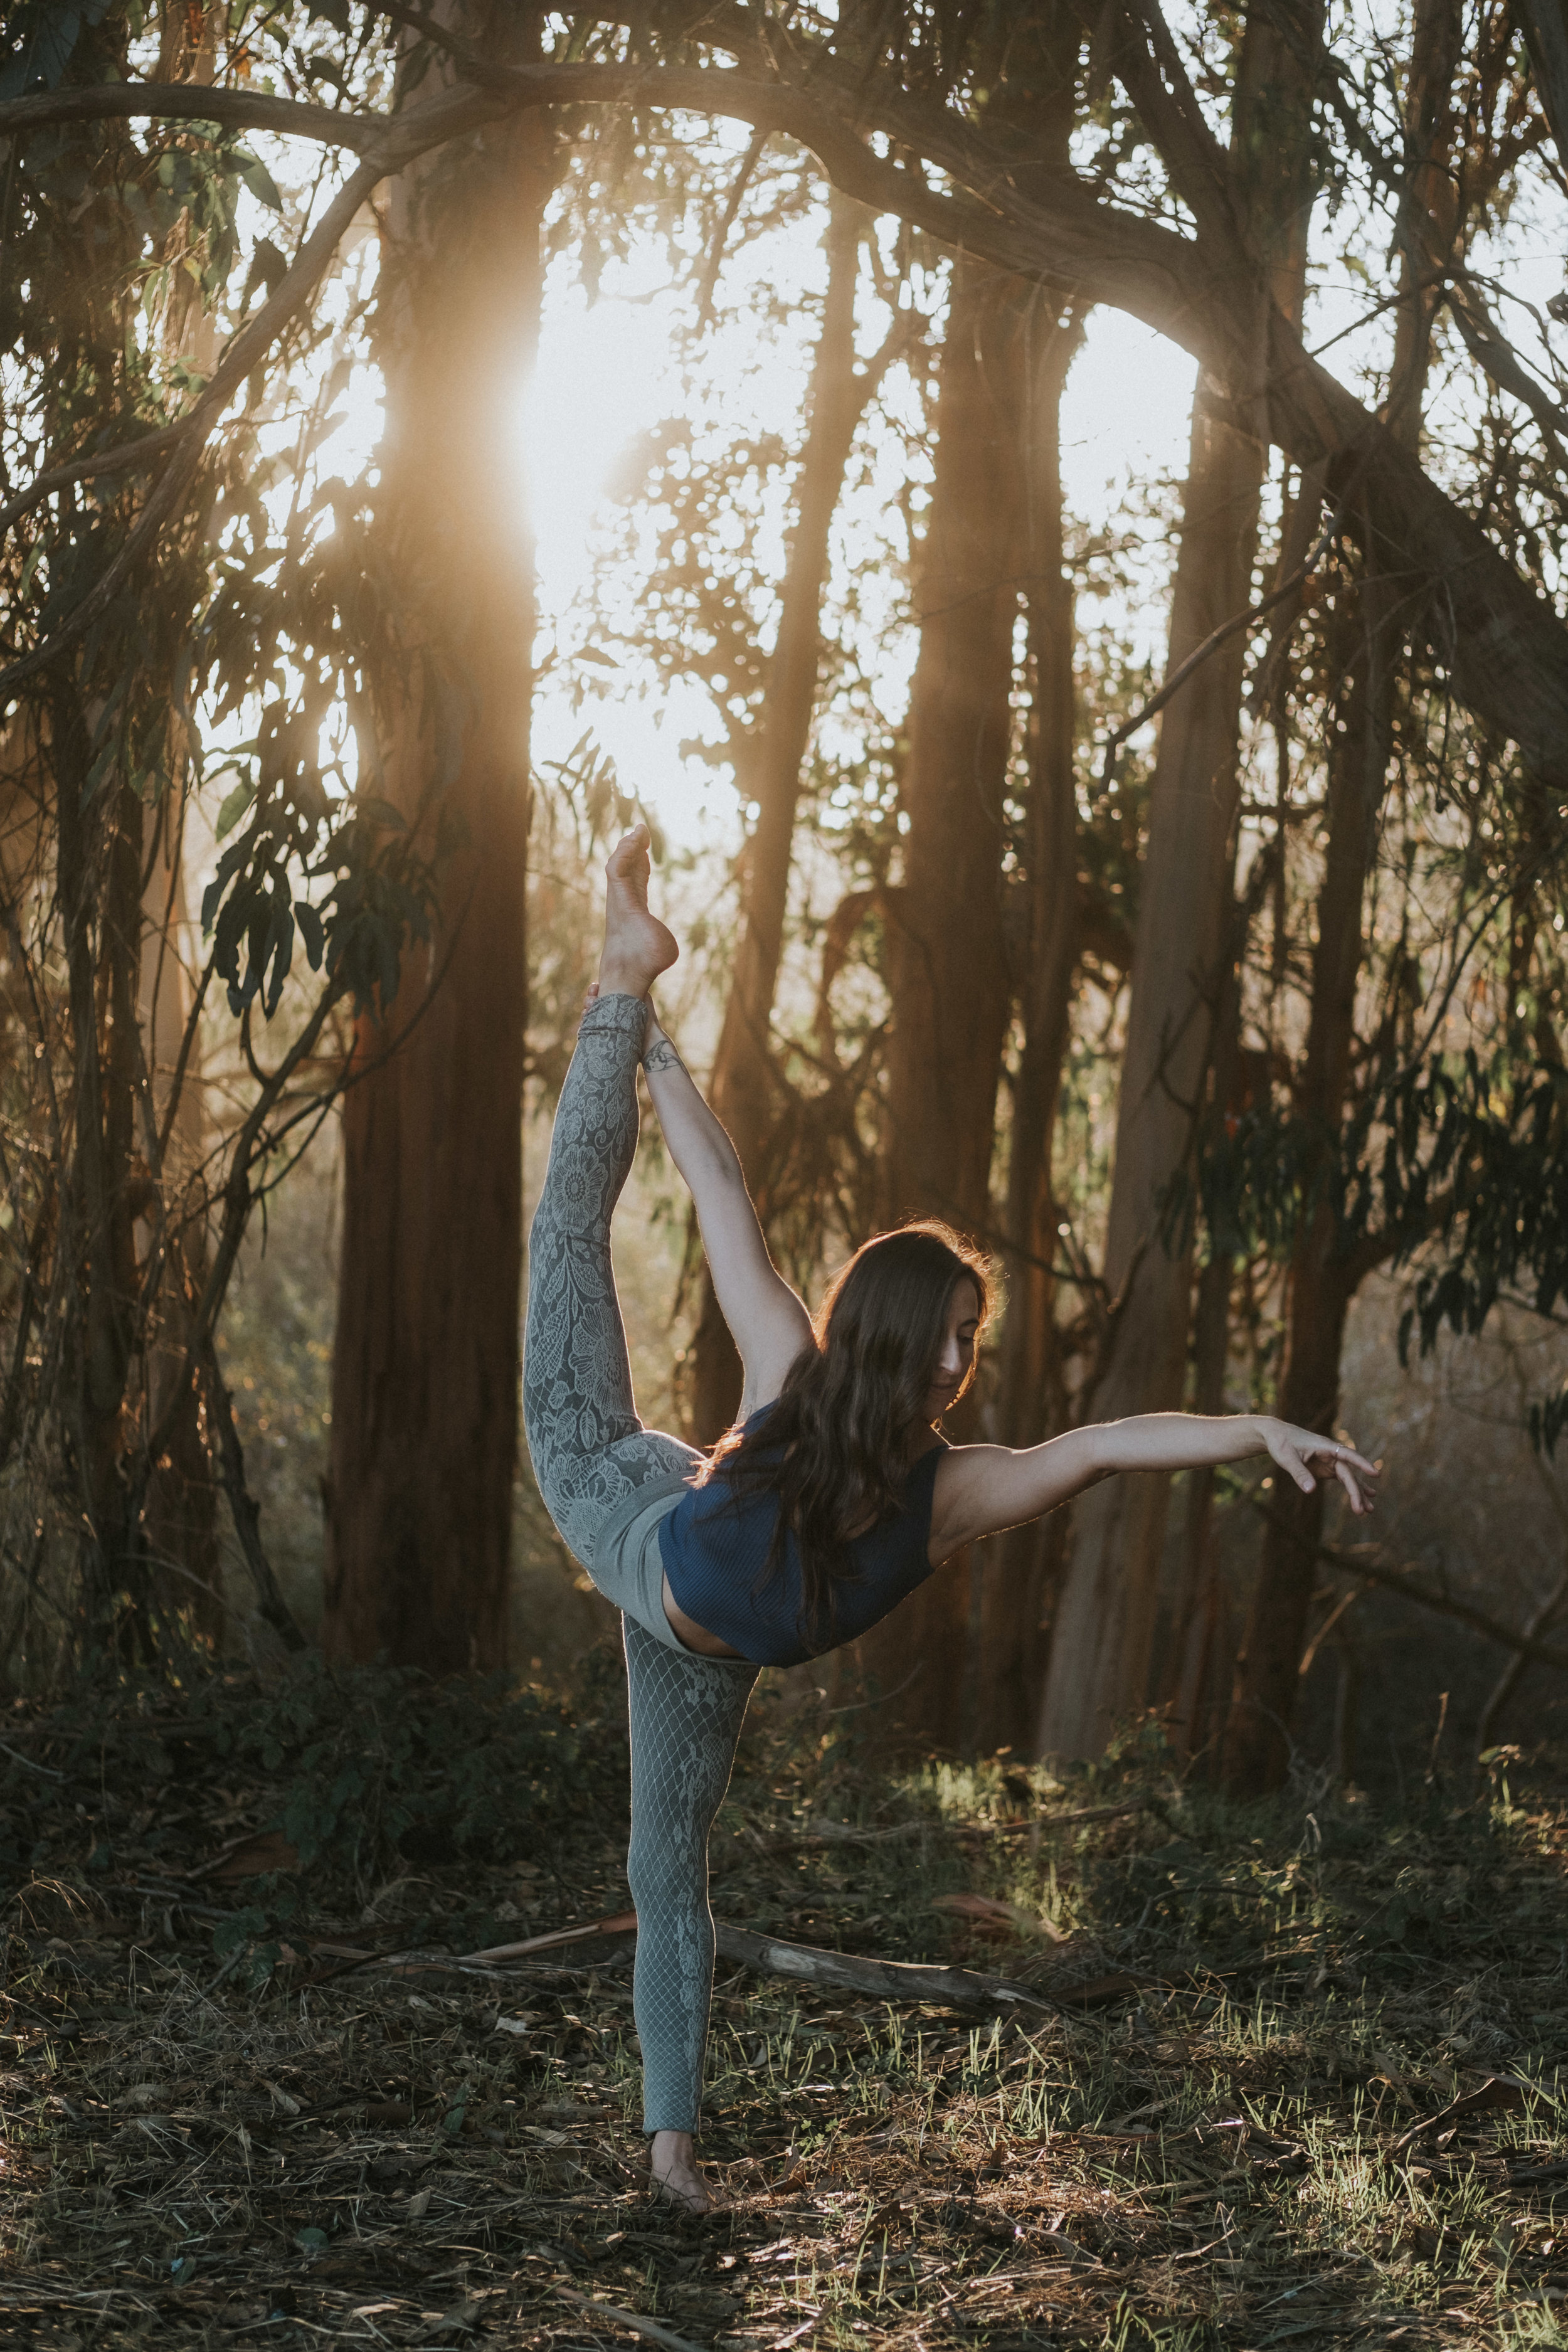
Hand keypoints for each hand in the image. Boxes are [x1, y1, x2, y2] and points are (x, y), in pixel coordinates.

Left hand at [1261, 1419, 1378, 1514]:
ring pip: (1348, 1478)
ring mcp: (1330, 1461)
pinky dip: (1350, 1490)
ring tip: (1369, 1510)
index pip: (1348, 1455)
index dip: (1361, 1464)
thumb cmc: (1281, 1443)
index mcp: (1325, 1446)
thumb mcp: (1287, 1458)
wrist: (1275, 1435)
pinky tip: (1361, 1501)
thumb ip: (1299, 1473)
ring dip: (1358, 1493)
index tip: (1375, 1473)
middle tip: (1361, 1511)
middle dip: (1356, 1492)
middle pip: (1348, 1473)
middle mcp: (1331, 1453)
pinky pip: (1342, 1479)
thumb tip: (1310, 1491)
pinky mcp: (1325, 1468)